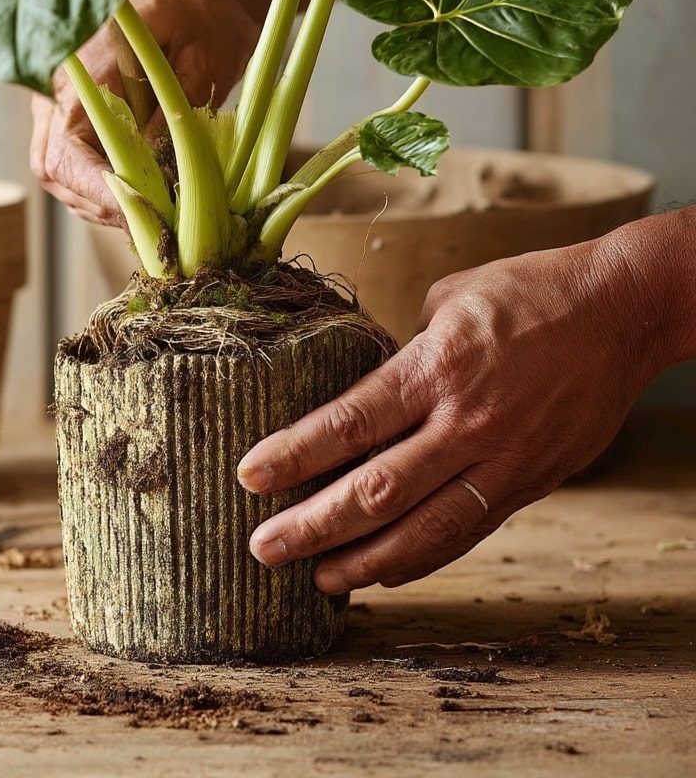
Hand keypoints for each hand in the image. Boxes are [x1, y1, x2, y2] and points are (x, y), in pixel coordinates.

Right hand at [30, 0, 260, 224]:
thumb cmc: (205, 9)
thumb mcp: (208, 50)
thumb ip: (178, 105)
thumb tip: (156, 166)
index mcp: (84, 65)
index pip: (68, 145)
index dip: (99, 190)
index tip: (140, 216)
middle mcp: (59, 86)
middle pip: (53, 167)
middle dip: (100, 205)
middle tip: (154, 230)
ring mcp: (60, 102)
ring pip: (59, 173)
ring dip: (101, 204)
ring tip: (154, 221)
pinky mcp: (74, 116)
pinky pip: (74, 166)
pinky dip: (104, 192)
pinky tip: (146, 202)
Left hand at [237, 233, 673, 592]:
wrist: (621, 311)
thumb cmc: (529, 292)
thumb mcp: (449, 299)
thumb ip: (403, 351)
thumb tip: (368, 388)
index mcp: (436, 367)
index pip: (349, 423)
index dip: (294, 455)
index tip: (249, 476)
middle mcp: (466, 422)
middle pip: (376, 491)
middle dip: (312, 526)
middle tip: (262, 548)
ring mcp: (503, 459)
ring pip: (424, 530)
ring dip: (364, 561)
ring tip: (317, 579)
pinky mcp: (531, 482)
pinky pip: (468, 531)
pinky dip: (422, 558)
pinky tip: (384, 571)